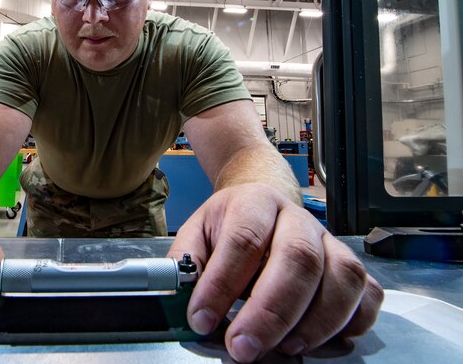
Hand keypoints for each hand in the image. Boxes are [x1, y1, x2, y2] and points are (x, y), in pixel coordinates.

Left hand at [167, 183, 382, 361]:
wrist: (262, 202)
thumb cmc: (228, 225)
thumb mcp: (197, 234)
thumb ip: (186, 264)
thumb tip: (182, 303)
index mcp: (254, 203)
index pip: (244, 240)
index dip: (222, 284)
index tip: (201, 321)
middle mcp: (298, 218)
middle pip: (299, 259)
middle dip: (271, 312)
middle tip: (243, 348)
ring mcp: (331, 242)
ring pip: (342, 277)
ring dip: (316, 322)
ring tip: (285, 349)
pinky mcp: (353, 266)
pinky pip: (368, 294)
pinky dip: (353, 323)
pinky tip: (324, 341)